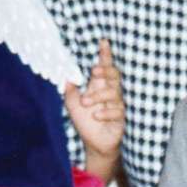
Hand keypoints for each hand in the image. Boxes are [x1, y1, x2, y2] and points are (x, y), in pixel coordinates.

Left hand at [65, 39, 122, 173]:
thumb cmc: (85, 122)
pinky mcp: (122, 119)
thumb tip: (65, 75)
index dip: (105, 55)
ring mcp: (117, 105)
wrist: (93, 144)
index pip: (104, 68)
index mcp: (99, 87)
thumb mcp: (72, 105)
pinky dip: (106, 112)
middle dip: (106, 71)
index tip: (103, 42)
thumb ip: (69, 90)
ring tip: (85, 103)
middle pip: (114, 75)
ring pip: (114, 93)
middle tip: (94, 71)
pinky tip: (97, 116)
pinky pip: (117, 111)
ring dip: (98, 96)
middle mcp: (110, 93)